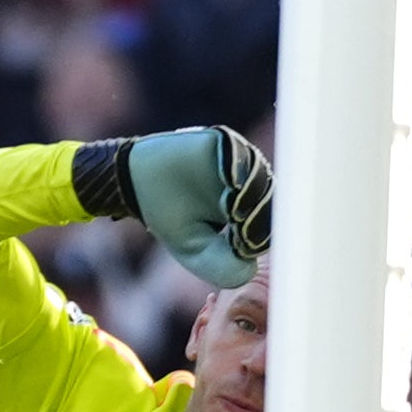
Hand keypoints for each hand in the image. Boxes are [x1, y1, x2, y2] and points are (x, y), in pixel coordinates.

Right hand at [118, 123, 268, 286]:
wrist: (137, 184)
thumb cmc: (172, 218)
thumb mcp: (197, 252)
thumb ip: (224, 267)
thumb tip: (251, 269)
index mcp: (249, 211)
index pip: (272, 226)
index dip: (261, 238)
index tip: (240, 247)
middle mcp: (250, 185)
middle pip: (274, 203)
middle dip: (261, 221)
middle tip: (237, 232)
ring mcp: (240, 162)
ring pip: (263, 179)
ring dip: (253, 199)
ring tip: (233, 213)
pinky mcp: (226, 143)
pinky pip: (242, 155)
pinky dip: (241, 173)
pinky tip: (230, 189)